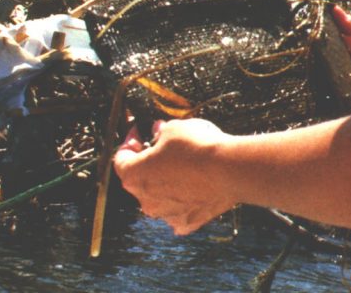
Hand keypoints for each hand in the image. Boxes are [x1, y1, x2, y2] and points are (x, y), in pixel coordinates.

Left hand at [112, 118, 235, 234]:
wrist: (230, 170)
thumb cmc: (198, 147)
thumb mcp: (174, 128)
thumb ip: (161, 131)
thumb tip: (158, 131)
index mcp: (135, 176)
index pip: (121, 159)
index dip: (130, 142)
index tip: (140, 131)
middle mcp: (145, 201)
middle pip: (140, 179)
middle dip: (149, 161)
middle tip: (162, 144)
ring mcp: (166, 215)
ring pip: (160, 196)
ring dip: (167, 180)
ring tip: (185, 162)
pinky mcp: (187, 223)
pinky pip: (180, 209)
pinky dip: (185, 197)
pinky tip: (196, 182)